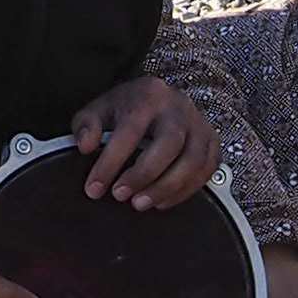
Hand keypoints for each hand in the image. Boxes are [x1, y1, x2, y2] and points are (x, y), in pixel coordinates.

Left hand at [67, 73, 220, 208]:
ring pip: (193, 161)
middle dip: (143, 175)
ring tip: (141, 203)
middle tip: (121, 196)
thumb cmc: (128, 107)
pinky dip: (186, 191)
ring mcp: (200, 124)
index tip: (95, 188)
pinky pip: (206, 170)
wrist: (158, 98)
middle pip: (169, 144)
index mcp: (148, 94)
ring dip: (166, 188)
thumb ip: (87, 125)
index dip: (110, 163)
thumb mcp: (100, 109)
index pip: (130, 131)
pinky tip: (162, 200)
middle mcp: (179, 107)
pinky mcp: (212, 142)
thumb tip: (85, 146)